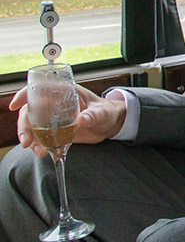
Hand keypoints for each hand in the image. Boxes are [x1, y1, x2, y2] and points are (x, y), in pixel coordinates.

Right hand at [10, 84, 126, 157]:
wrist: (110, 124)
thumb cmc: (107, 111)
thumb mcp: (102, 112)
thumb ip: (93, 115)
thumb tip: (82, 120)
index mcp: (65, 91)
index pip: (39, 89)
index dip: (24, 95)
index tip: (15, 105)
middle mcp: (55, 103)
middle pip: (30, 111)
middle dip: (24, 126)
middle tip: (27, 141)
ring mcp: (53, 118)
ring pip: (32, 125)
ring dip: (30, 138)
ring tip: (38, 151)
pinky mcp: (55, 131)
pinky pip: (41, 137)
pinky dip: (39, 145)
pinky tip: (43, 152)